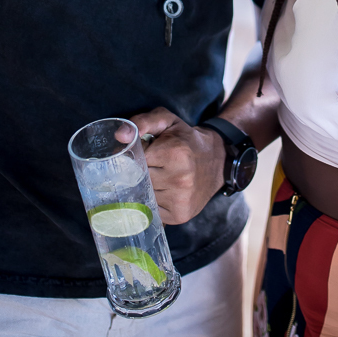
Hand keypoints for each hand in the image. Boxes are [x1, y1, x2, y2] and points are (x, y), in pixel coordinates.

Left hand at [121, 109, 226, 223]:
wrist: (217, 160)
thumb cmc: (186, 139)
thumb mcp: (166, 121)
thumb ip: (142, 122)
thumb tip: (120, 137)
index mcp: (175, 153)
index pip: (136, 159)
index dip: (138, 155)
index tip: (147, 152)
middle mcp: (180, 179)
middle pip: (138, 179)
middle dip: (141, 172)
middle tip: (154, 164)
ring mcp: (181, 200)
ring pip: (144, 195)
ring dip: (147, 187)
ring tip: (162, 176)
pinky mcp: (180, 215)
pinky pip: (152, 209)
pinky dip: (154, 200)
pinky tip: (165, 190)